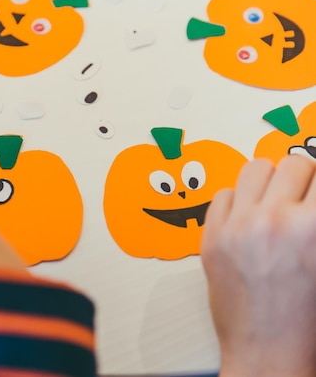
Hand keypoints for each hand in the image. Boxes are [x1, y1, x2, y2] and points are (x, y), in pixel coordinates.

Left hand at [201, 156, 315, 376]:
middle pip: (294, 164)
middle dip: (304, 179)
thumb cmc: (308, 319)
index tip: (315, 196)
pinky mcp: (211, 237)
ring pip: (255, 169)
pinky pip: (223, 194)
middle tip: (303, 199)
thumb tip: (314, 198)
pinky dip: (237, 201)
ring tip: (274, 202)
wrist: (267, 353)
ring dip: (270, 181)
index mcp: (314, 228)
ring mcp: (237, 226)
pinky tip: (246, 220)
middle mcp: (274, 220)